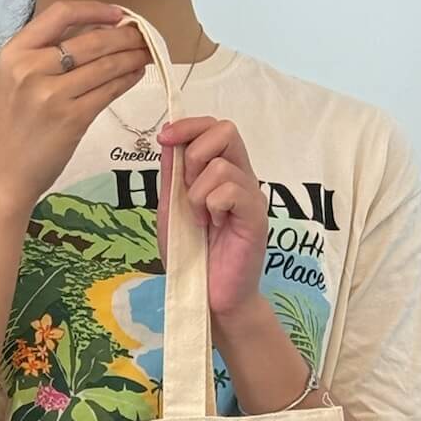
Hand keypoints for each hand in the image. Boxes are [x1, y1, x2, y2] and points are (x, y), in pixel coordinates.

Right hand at [0, 0, 149, 220]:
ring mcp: (51, 94)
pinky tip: (136, 74)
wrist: (0, 176)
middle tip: (143, 35)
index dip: (95, 9)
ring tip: (146, 53)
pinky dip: (128, 79)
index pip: (60, 14)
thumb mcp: (10, 82)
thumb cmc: (7, 130)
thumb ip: (41, 56)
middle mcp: (31, 69)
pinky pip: (109, 90)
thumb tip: (93, 33)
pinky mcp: (72, 119)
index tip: (117, 14)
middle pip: (91, 39)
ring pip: (106, 64)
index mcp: (14, 54)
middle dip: (125, 35)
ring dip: (133, 56)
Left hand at [156, 117, 267, 318]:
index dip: (188, 125)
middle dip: (195, 152)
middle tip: (187, 187)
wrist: (208, 294)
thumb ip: (172, 175)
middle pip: (226, 130)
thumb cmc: (192, 253)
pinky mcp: (256, 216)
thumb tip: (168, 139)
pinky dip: (211, 206)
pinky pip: (231, 190)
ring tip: (200, 218)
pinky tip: (212, 225)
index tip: (164, 137)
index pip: (214, 127)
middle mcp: (241, 178)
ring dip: (197, 193)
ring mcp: (251, 195)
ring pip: (221, 166)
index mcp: (222, 173)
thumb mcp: (172, 208)